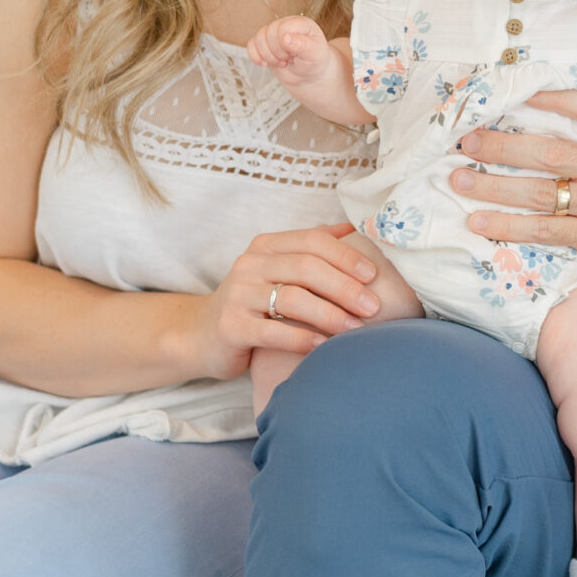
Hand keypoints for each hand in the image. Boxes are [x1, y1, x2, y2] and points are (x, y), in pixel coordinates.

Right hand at [194, 224, 384, 379]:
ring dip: (330, 314)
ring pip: (292, 299)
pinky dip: (304, 339)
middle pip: (306, 268)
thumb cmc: (253, 303)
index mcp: (266, 246)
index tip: (374, 275)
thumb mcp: (278, 269)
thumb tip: (353, 229)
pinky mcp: (231, 327)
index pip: (312, 240)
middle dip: (345, 287)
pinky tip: (325, 347)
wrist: (202, 334)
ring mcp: (238, 295)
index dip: (346, 256)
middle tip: (374, 306)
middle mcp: (249, 265)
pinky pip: (274, 332)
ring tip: (356, 329)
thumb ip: (311, 249)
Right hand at [247, 15, 330, 82]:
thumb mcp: (315, 54)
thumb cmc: (315, 62)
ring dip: (267, 56)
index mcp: (300, 23)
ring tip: (281, 62)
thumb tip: (285, 37)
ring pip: (258, 39)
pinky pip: (251, 46)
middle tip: (288, 59)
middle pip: (268, 33)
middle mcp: (285, 26)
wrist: (309, 76)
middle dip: (276, 52)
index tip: (294, 54)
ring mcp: (273, 35)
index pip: (282, 28)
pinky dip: (255, 57)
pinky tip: (265, 64)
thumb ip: (302, 44)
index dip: (284, 44)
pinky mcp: (264, 44)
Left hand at [451, 89, 576, 299]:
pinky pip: (543, 230)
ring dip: (493, 186)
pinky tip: (479, 222)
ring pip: (539, 193)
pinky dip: (508, 226)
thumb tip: (559, 102)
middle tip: (466, 141)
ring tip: (459, 179)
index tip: (513, 93)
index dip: (547, 98)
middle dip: (501, 146)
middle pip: (548, 152)